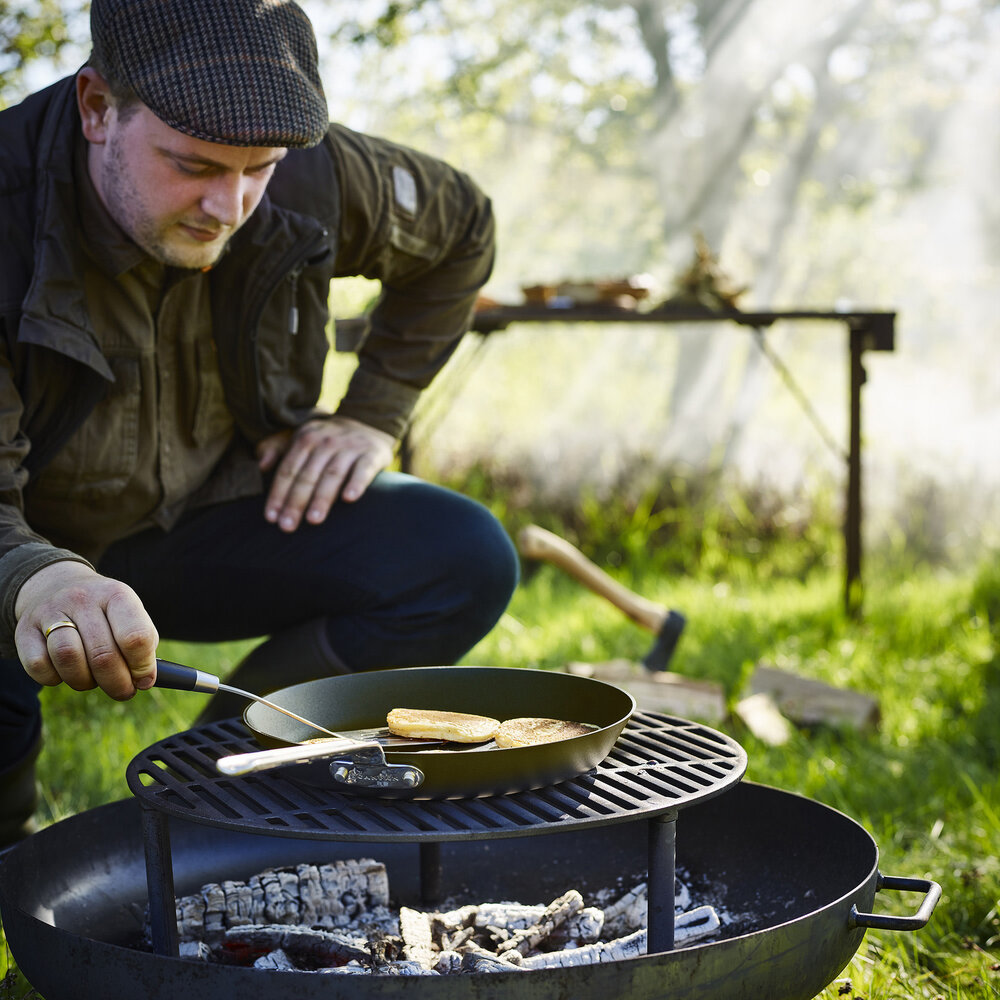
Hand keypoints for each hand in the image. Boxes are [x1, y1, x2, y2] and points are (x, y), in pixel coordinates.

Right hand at [14, 561, 158, 699]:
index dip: (142, 665)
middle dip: (117, 683)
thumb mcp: (129, 615)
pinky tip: (64, 672)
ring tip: (92, 680)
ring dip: (84, 681)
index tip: (144, 680)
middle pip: (102, 654)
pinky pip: (38, 666)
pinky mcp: (24, 629)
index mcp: (116, 594)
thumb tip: (144, 680)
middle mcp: (83, 598)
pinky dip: (53, 679)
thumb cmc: (104, 612)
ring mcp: (50, 611)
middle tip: (123, 691)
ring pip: (68, 658)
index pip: (135, 636)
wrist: (57, 585)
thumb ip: (142, 645)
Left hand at [257, 415, 394, 531]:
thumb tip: (261, 466)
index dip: (278, 494)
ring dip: (322, 497)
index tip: (271, 517)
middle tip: (288, 526)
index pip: (288, 469)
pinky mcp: (373, 454)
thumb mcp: (302, 437)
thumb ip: (277, 449)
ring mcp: (351, 447)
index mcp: (305, 438)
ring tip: (313, 519)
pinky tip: (349, 498)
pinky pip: (364, 470)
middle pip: (307, 475)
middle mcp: (327, 441)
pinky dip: (356, 483)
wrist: (368, 422)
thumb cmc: (328, 440)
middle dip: (296, 502)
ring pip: (333, 474)